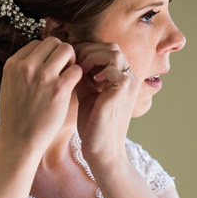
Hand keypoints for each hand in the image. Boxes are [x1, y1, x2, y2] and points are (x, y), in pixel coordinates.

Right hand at [0, 38, 82, 155]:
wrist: (19, 141)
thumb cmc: (16, 117)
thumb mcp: (10, 86)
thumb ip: (22, 70)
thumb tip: (38, 56)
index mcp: (12, 64)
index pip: (36, 43)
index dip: (47, 54)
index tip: (51, 67)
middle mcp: (27, 67)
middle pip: (53, 42)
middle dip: (62, 53)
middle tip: (64, 69)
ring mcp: (43, 77)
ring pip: (67, 50)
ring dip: (72, 61)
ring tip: (69, 76)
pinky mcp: (59, 89)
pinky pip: (77, 69)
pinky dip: (78, 75)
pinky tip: (73, 87)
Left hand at [73, 42, 139, 167]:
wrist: (102, 151)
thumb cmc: (93, 126)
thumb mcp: (87, 94)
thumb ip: (82, 76)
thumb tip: (67, 59)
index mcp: (121, 78)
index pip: (107, 49)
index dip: (87, 50)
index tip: (70, 61)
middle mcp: (129, 78)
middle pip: (111, 46)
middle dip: (88, 50)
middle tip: (73, 64)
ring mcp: (128, 84)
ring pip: (113, 52)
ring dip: (92, 57)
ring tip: (79, 71)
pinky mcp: (123, 92)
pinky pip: (114, 68)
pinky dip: (99, 70)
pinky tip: (88, 80)